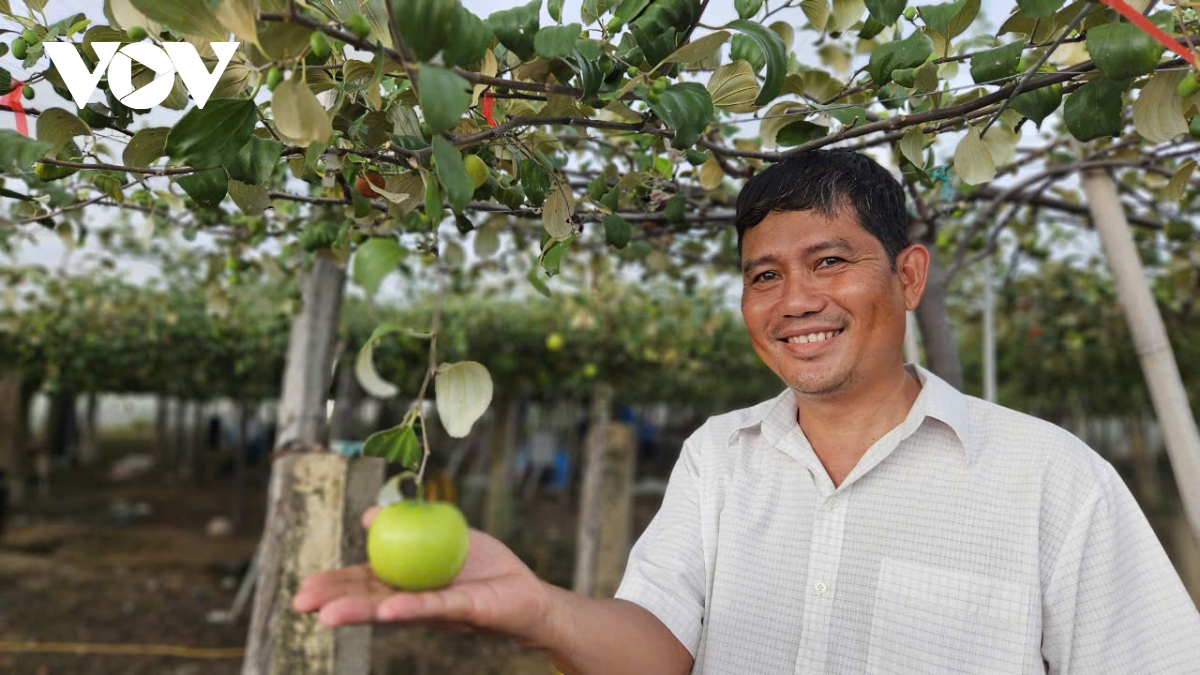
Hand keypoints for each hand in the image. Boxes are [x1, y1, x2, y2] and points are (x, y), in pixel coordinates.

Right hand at [291, 506, 553, 645]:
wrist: (525, 590)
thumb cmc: (483, 565)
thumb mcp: (440, 534)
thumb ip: (406, 525)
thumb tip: (369, 513)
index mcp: (406, 582)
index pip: (364, 584)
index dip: (334, 586)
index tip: (304, 588)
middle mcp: (414, 600)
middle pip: (370, 601)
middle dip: (335, 602)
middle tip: (301, 604)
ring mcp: (436, 608)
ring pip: (393, 609)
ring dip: (361, 611)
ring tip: (329, 616)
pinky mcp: (463, 609)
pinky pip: (434, 607)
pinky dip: (409, 607)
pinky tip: (388, 610)